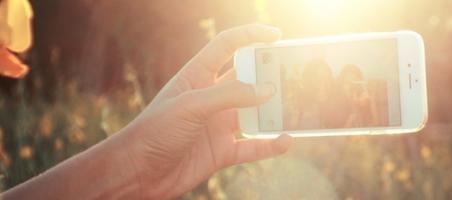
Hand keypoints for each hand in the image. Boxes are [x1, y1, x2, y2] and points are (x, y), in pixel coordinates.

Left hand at [119, 24, 292, 198]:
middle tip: (293, 75)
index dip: (250, 36)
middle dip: (269, 76)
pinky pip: (252, 147)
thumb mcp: (191, 105)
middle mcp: (210, 99)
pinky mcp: (221, 152)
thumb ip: (230, 95)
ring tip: (296, 108)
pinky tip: (285, 140)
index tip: (276, 36)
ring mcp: (217, 125)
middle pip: (246, 80)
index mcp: (197, 77)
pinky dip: (269, 145)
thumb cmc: (154, 132)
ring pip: (254, 114)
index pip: (226, 46)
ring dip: (273, 112)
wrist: (137, 173)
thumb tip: (267, 90)